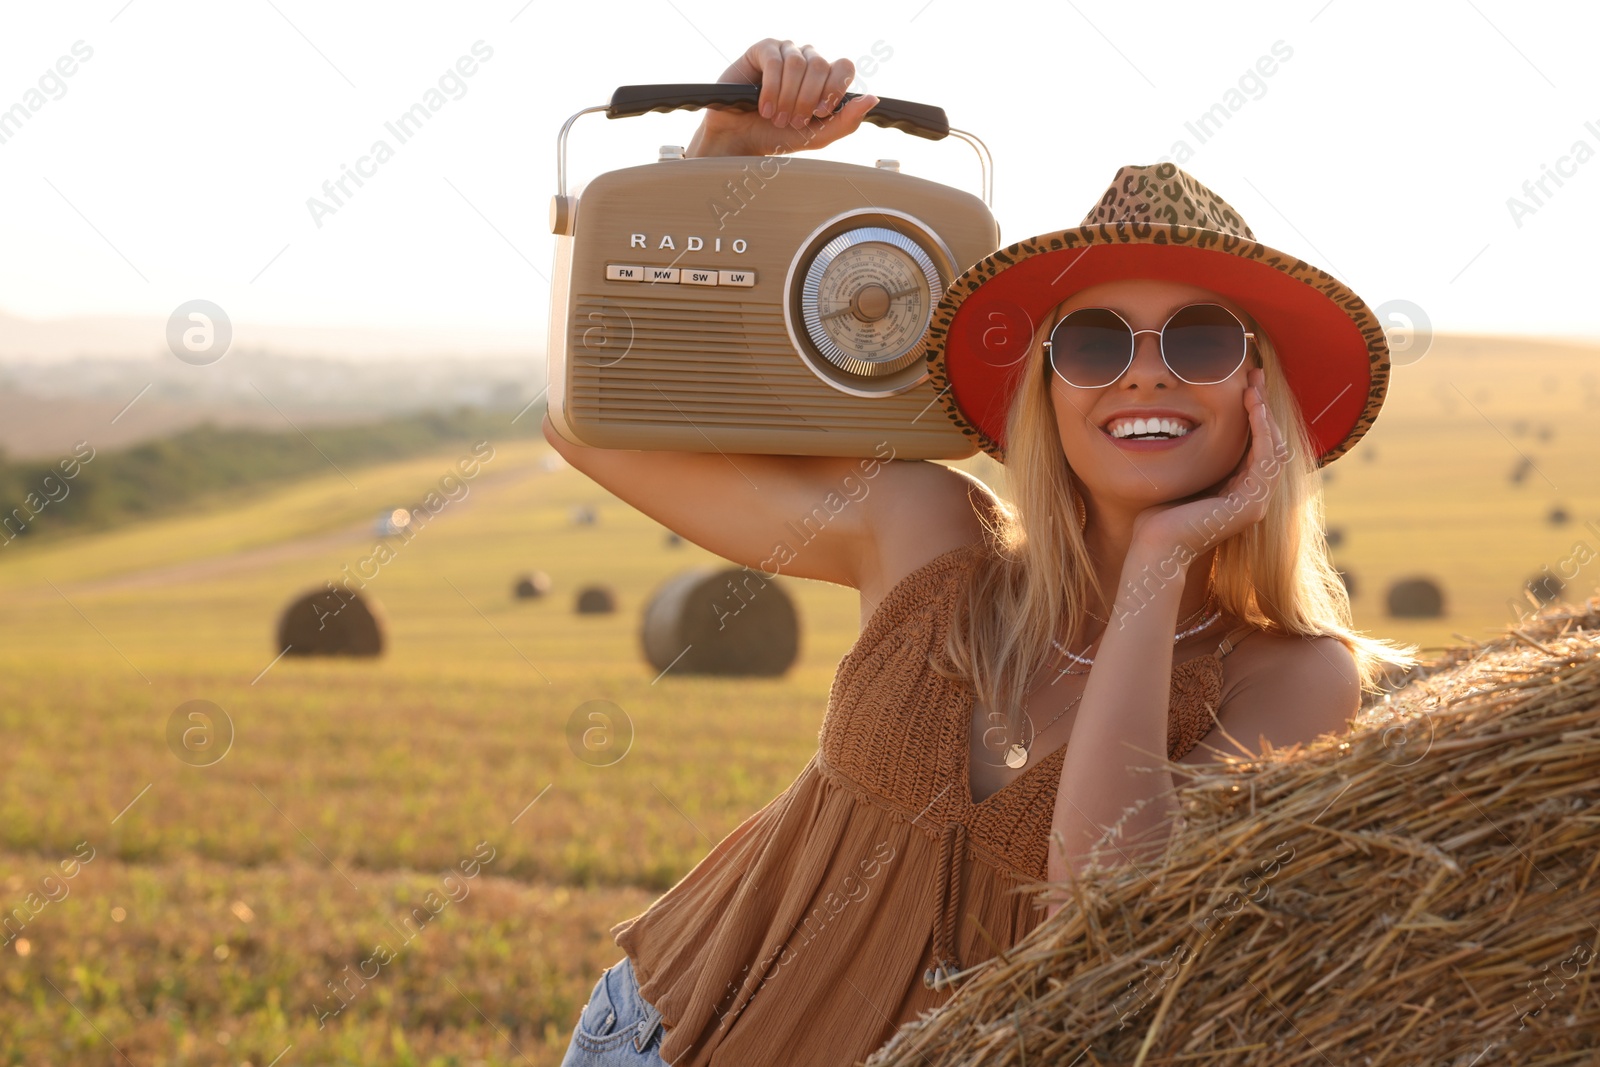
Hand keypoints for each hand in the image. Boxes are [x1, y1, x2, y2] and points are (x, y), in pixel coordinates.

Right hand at [686, 38, 878, 157]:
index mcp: (825, 78)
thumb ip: (846, 121)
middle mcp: (808, 60)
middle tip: (794, 122)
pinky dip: (772, 87)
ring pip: (799, 63)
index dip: (835, 88)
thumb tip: (872, 99)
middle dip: (808, 99)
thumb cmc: (779, 136)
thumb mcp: (818, 136)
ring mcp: (786, 52)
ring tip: (778, 117)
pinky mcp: (762, 49)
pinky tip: (765, 107)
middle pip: (821, 65)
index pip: (844, 66)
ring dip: (789, 96)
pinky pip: (776, 60)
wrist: (743, 139)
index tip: (820, 113)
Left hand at [1127, 367, 1290, 561]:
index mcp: (1237, 491)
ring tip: (1254, 387)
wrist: (1154, 546)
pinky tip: (1255, 408)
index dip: (1253, 413)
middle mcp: (1252, 497)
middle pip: (1268, 443)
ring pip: (1273, 448)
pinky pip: (1266, 460)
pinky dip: (1262, 431)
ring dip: (1265, 415)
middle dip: (1263, 407)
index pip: (1254, 445)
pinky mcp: (1251, 505)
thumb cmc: (1157, 515)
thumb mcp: (1181, 475)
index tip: (1245, 383)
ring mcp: (1255, 503)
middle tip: (1255, 375)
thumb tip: (1185, 422)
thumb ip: (1194, 456)